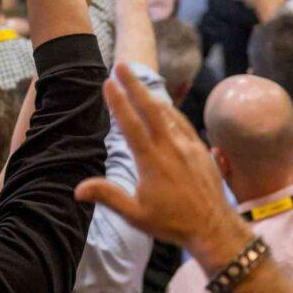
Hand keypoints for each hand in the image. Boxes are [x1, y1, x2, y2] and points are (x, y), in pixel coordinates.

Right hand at [75, 64, 242, 250]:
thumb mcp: (136, 215)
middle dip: (135, 84)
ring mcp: (189, 147)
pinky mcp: (201, 150)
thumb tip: (78, 189)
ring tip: (139, 82)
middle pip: (151, 108)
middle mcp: (171, 148)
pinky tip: (166, 108)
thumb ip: (108, 197)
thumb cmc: (172, 223)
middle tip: (122, 65)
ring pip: (169, 113)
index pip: (131, 124)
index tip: (108, 82)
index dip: (118, 102)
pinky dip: (172, 111)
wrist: (214, 228)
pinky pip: (184, 124)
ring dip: (152, 95)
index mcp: (152, 161)